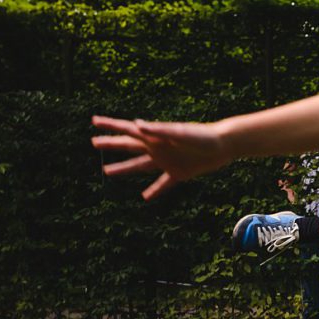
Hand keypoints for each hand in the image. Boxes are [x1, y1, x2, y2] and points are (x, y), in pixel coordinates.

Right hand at [91, 116, 231, 200]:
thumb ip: (160, 130)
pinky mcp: (180, 173)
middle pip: (129, 147)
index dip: (110, 125)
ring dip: (124, 169)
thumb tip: (137, 125)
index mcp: (155, 136)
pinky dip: (154, 191)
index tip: (93, 121)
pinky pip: (163, 184)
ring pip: (140, 166)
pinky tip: (144, 197)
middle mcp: (158, 148)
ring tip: (107, 172)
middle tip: (94, 143)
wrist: (224, 146)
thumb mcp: (181, 133)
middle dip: (111, 145)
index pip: (127, 129)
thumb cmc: (203, 136)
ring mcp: (167, 161)